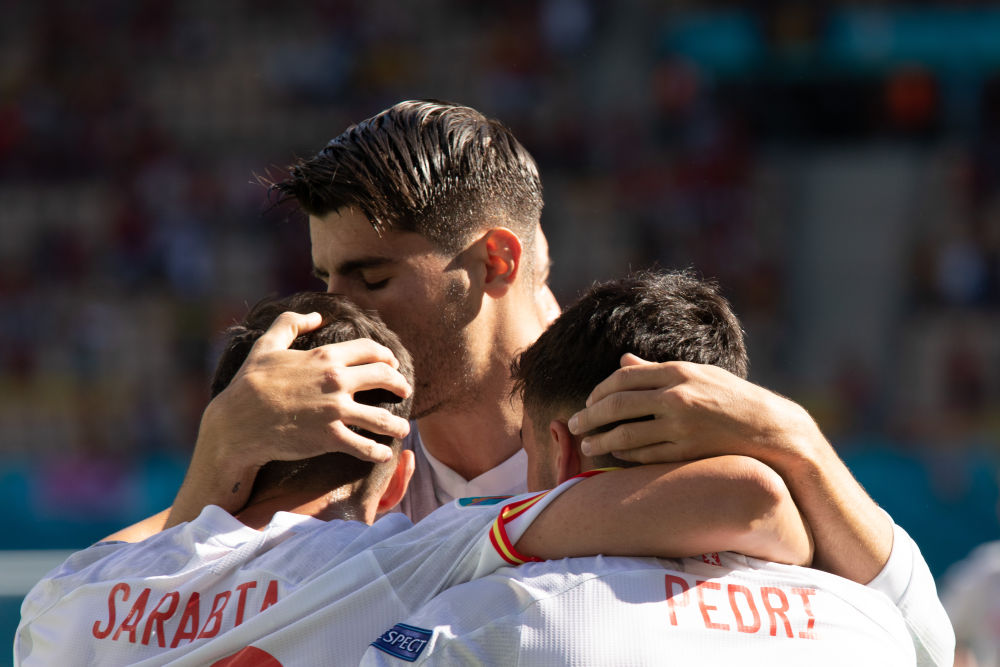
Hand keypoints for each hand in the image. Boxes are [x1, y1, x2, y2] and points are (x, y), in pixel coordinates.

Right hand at [168, 311, 411, 525]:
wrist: (237, 424)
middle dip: (399, 384)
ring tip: (403, 428)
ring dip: (397, 423)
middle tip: (405, 392)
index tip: (392, 364)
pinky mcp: (329, 437)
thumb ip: (291, 323)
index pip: (370, 350)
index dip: (387, 356)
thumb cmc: (250, 384)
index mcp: (326, 357)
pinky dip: (378, 451)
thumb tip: (316, 315)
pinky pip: (364, 446)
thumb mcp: (267, 345)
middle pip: (383, 377)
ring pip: (381, 417)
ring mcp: (335, 410)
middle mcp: (336, 381)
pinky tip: (384, 453)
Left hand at [571, 354, 891, 582]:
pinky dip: (626, 457)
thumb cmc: (731, 398)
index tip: (587, 401)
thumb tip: (623, 360)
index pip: (624, 377)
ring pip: (627, 434)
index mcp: (679, 372)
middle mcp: (678, 396)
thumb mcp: (698, 375)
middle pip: (618, 405)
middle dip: (590, 416)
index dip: (599, 391)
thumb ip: (657, 370)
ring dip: (602, 440)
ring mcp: (682, 426)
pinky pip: (646, 456)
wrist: (771, 429)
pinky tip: (615, 457)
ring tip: (588, 444)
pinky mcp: (688, 452)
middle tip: (573, 424)